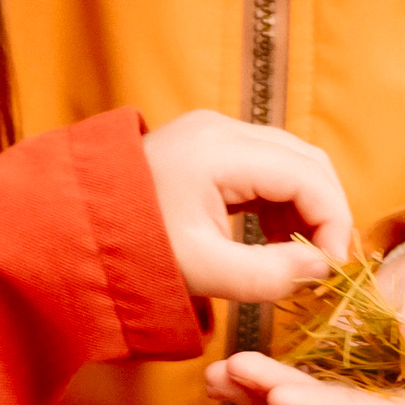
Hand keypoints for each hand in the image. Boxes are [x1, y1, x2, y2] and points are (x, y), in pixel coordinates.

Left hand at [142, 111, 349, 307]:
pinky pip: (265, 166)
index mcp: (220, 151)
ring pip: (290, 161)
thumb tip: (321, 269)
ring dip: (306, 207)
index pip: (308, 176)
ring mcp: (214, 133)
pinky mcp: (208, 147)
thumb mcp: (202, 270)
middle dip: (326, 212)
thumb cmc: (129, 250)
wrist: (71, 230)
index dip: (333, 222)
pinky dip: (281, 201)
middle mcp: (222, 129)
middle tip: (327, 264)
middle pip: (306, 161)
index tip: (333, 269)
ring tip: (301, 256)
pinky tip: (277, 238)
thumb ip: (268, 274)